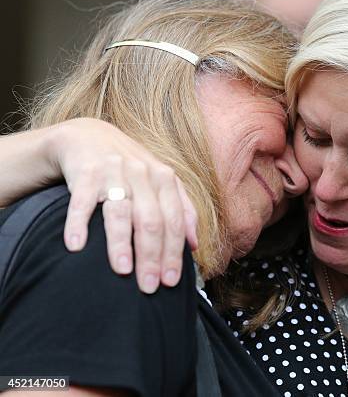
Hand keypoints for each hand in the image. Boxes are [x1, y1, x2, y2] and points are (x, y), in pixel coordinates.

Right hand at [47, 118, 198, 292]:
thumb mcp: (161, 182)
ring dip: (120, 243)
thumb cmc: (131, 168)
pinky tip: (76, 246)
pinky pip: (81, 200)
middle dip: (151, 256)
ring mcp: (113, 172)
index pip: (174, 220)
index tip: (171, 280)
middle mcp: (141, 173)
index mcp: (164, 178)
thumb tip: (195, 244)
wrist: (89, 137)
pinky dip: (78, 223)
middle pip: (150, 220)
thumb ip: (182, 209)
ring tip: (122, 270)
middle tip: (148, 286)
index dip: (174, 252)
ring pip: (120, 211)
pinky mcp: (84, 172)